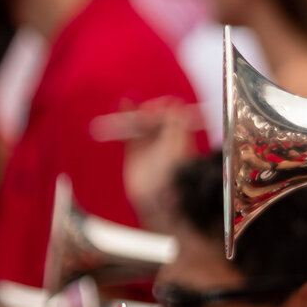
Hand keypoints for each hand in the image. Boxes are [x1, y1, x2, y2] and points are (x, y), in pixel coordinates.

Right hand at [116, 98, 199, 229]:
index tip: (161, 107)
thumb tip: (176, 104)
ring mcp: (149, 145)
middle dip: (150, 110)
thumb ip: (175, 127)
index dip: (167, 107)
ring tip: (131, 105)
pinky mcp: (134, 151)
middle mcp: (165, 139)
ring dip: (136, 112)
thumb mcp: (177, 149)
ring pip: (142, 122)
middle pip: (157, 116)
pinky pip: (130, 132)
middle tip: (146, 111)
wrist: (157, 201)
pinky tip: (124, 105)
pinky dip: (126, 118)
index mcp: (181, 138)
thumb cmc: (172, 178)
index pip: (175, 114)